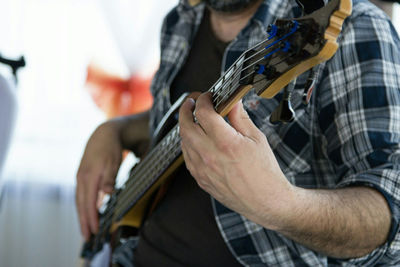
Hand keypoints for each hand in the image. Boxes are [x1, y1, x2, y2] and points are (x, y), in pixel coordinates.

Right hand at [76, 121, 122, 239]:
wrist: (103, 134)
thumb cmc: (110, 148)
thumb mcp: (113, 162)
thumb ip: (110, 178)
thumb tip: (107, 193)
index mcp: (90, 176)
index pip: (90, 202)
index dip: (91, 217)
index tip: (94, 230)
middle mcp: (82, 178)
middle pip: (81, 204)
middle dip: (84, 221)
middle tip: (87, 237)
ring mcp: (80, 176)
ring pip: (80, 200)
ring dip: (82, 215)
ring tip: (86, 228)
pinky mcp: (82, 175)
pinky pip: (81, 194)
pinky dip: (83, 205)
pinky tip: (87, 211)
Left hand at [179, 93, 294, 228]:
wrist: (265, 201)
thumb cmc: (265, 172)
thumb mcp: (256, 138)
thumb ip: (240, 118)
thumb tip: (232, 101)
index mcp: (225, 142)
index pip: (203, 113)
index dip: (202, 100)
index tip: (206, 96)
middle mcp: (209, 155)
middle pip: (185, 125)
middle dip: (186, 110)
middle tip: (191, 103)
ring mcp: (202, 169)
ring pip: (183, 141)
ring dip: (185, 127)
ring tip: (193, 120)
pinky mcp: (200, 179)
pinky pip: (187, 157)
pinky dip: (188, 144)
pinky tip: (195, 140)